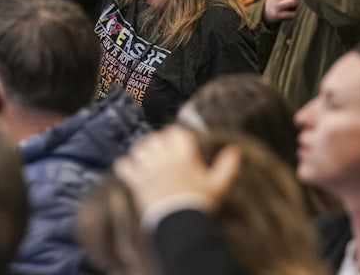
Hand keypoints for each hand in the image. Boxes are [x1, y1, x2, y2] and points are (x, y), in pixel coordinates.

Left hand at [114, 126, 240, 214]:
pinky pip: (123, 165)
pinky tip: (129, 170)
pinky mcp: (137, 181)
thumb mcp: (218, 185)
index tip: (177, 141)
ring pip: (139, 148)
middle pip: (156, 137)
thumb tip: (236, 149)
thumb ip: (227, 166)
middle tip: (160, 150)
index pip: (176, 132)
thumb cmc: (199, 204)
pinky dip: (124, 166)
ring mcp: (149, 169)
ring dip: (141, 151)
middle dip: (157, 141)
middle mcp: (165, 159)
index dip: (176, 135)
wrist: (181, 225)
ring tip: (144, 158)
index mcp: (184, 156)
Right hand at [263, 0, 300, 23]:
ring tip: (299, 6)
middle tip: (304, 0)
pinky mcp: (277, 15)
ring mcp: (276, 5)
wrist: (266, 12)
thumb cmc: (278, 0)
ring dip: (298, 4)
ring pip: (292, 2)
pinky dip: (295, 13)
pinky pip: (290, 14)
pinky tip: (295, 13)